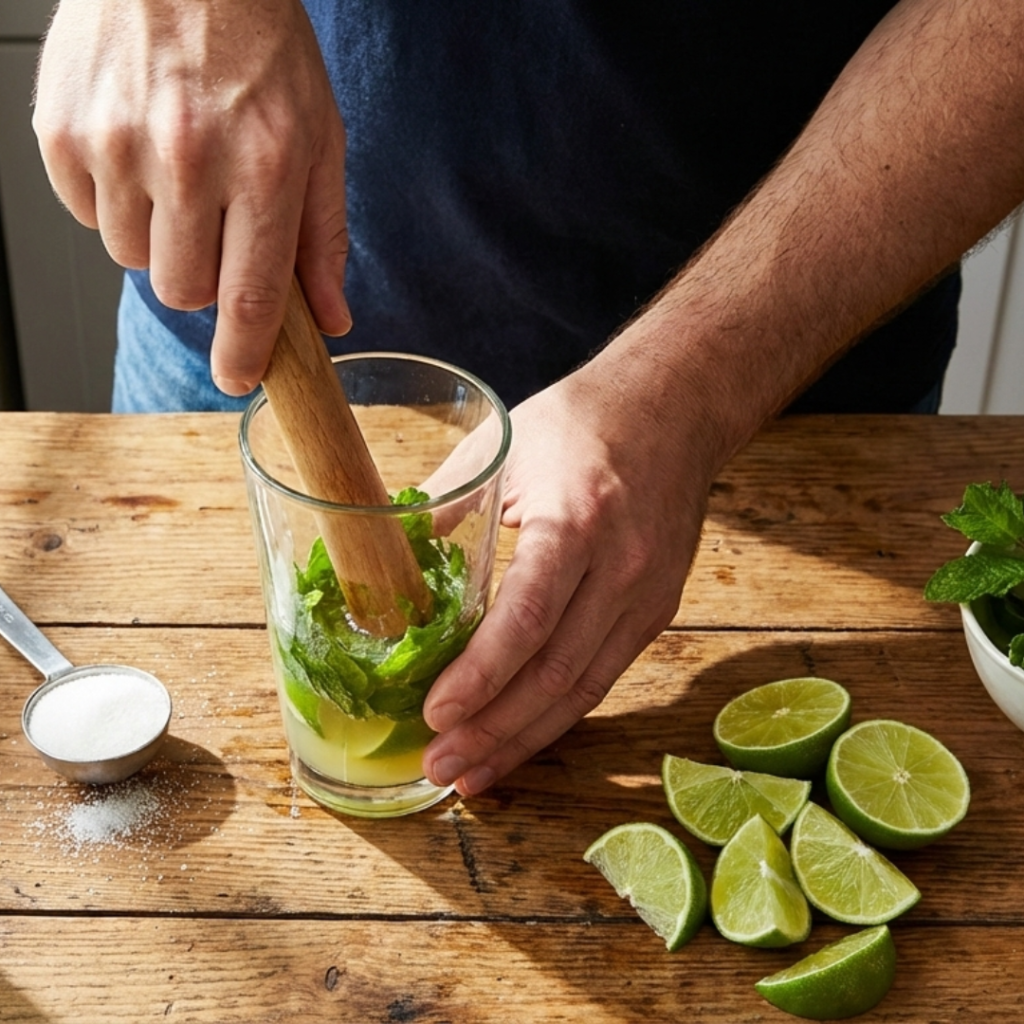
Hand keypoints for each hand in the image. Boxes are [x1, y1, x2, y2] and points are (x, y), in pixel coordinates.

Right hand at [33, 0, 350, 394]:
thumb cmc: (258, 44)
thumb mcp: (318, 137)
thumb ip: (322, 236)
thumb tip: (329, 318)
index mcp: (262, 166)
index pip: (252, 296)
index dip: (245, 352)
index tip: (239, 379)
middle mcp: (187, 159)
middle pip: (184, 289)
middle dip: (203, 280)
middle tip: (213, 227)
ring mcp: (117, 145)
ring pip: (132, 258)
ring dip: (157, 238)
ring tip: (177, 176)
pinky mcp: (63, 132)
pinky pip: (86, 216)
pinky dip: (114, 203)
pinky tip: (137, 154)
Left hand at [421, 340, 717, 795]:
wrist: (674, 407)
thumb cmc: (581, 421)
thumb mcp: (501, 447)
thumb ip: (443, 507)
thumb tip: (384, 563)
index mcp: (577, 520)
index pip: (529, 617)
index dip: (481, 675)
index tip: (433, 714)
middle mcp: (622, 568)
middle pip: (555, 672)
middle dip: (492, 730)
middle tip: (438, 766)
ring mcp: (647, 595)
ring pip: (582, 689)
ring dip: (522, 739)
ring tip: (469, 773)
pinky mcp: (656, 610)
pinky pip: (601, 676)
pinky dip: (556, 715)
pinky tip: (518, 738)